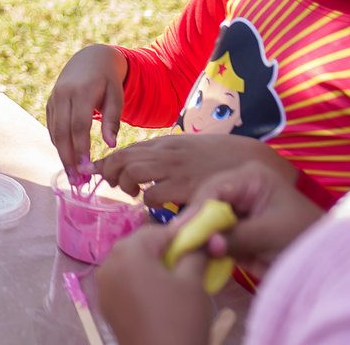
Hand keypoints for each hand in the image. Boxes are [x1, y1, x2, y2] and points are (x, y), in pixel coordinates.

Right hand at [45, 44, 124, 173]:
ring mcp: (54, 98)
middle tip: (76, 180)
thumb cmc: (108, 80)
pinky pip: (52, 126)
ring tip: (72, 175)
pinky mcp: (50, 102)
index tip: (87, 168)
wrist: (89, 58)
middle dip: (68, 157)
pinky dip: (58, 143)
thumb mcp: (116, 96)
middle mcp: (63, 94)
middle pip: (63, 130)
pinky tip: (66, 158)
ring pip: (54, 130)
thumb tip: (111, 145)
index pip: (79, 125)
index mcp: (82, 91)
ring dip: (61, 153)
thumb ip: (113, 120)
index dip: (81, 147)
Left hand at [98, 133, 293, 209]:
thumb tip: (141, 167)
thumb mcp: (189, 149)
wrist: (252, 160)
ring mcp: (175, 169)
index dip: (107, 161)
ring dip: (125, 185)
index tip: (97, 172)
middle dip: (110, 172)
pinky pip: (154, 194)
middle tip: (115, 185)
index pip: (126, 149)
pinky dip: (148, 201)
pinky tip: (154, 205)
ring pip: (132, 171)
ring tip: (133, 193)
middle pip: (122, 158)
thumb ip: (166, 156)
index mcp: (166, 143)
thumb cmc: (220, 158)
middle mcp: (166, 154)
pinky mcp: (186, 187)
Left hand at [99, 224, 214, 344]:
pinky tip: (160, 298)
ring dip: (152, 267)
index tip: (200, 242)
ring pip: (131, 265)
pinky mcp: (106, 306)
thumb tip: (201, 240)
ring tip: (177, 282)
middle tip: (190, 262)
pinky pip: (124, 284)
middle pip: (140, 246)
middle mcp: (108, 263)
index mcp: (127, 251)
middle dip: (164, 251)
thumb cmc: (179, 318)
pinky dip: (141, 284)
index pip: (157, 231)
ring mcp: (103, 286)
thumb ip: (194, 254)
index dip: (181, 235)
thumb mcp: (193, 282)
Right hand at [185, 161, 323, 278]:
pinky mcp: (236, 230)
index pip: (214, 188)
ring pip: (205, 219)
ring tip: (182, 252)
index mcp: (251, 177)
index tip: (182, 231)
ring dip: (197, 236)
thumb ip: (238, 237)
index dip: (196, 210)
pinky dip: (206, 248)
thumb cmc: (307, 238)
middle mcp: (239, 189)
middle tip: (177, 243)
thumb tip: (206, 245)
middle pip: (205, 202)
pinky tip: (196, 258)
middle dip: (194, 224)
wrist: (331, 263)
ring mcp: (237, 210)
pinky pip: (213, 236)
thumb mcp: (272, 234)